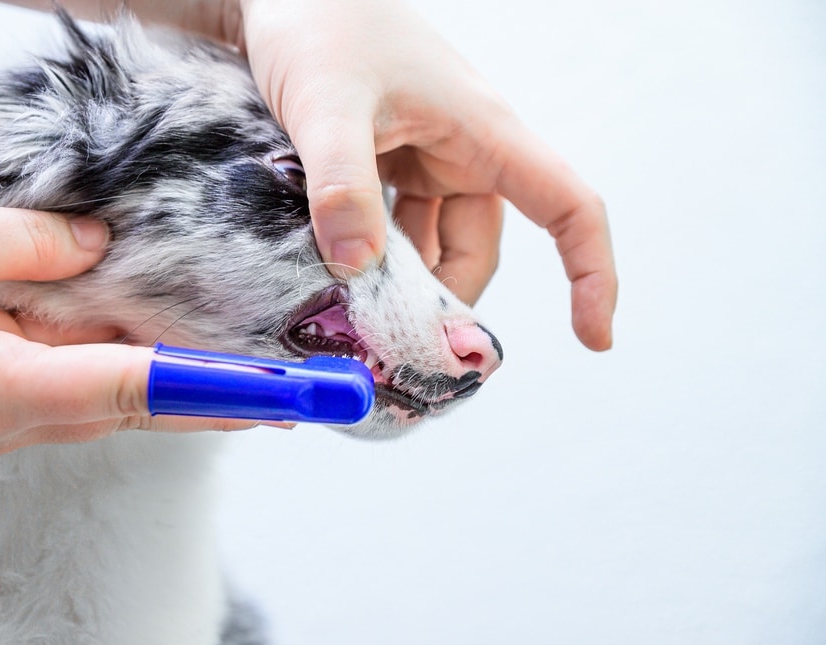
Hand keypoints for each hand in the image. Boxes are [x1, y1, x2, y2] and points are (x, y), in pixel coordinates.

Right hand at [0, 205, 255, 460]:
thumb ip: (36, 243)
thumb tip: (104, 246)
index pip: (130, 391)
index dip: (208, 391)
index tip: (272, 398)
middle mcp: (5, 424)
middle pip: (131, 410)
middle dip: (208, 399)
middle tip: (284, 394)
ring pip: (104, 404)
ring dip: (169, 387)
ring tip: (242, 374)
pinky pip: (67, 391)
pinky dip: (116, 372)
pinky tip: (151, 351)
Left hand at [237, 0, 617, 349]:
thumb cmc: (320, 24)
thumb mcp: (328, 105)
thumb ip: (343, 185)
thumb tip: (357, 272)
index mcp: (483, 132)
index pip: (568, 206)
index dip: (591, 273)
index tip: (595, 339)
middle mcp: (464, 151)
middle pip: (480, 248)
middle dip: (448, 299)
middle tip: (395, 342)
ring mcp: (425, 160)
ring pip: (435, 245)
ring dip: (404, 282)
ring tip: (354, 310)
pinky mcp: (389, 164)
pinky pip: (396, 228)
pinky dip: (375, 258)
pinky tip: (336, 272)